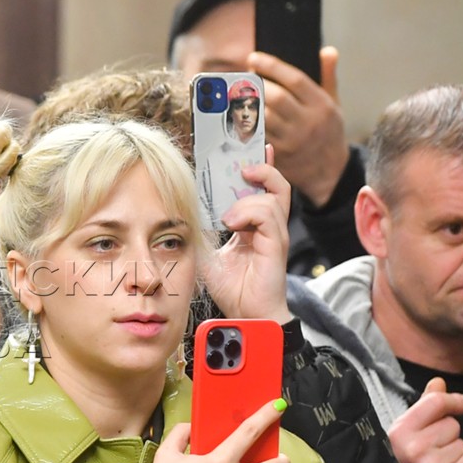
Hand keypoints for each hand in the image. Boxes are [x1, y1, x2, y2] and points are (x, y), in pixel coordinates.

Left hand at [202, 153, 292, 324]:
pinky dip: (248, 213)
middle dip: (262, 166)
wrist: (246, 314)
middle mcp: (269, 225)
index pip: (262, 188)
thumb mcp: (208, 251)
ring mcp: (275, 233)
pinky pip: (268, 214)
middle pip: (275, 183)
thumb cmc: (232, 286)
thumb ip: (202, 230)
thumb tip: (184, 210)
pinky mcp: (277, 244)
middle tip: (244, 164)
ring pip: (271, 195)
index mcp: (254, 224)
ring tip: (227, 217)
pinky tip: (232, 224)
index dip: (260, 166)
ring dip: (246, 199)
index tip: (252, 147)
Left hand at [248, 48, 348, 206]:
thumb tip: (327, 51)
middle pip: (276, 97)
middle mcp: (307, 122)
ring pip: (263, 117)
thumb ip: (328, 76)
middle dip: (256, 84)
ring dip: (246, 104)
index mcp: (321, 105)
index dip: (271, 66)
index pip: (294, 79)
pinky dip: (245, 123)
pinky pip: (257, 135)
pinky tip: (237, 114)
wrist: (329, 171)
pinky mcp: (279, 154)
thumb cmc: (328, 131)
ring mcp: (292, 140)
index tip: (254, 57)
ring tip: (237, 93)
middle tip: (244, 77)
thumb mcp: (334, 103)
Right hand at [387, 377, 462, 462]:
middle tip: (431, 454)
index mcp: (399, 433)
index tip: (461, 405)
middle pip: (452, 425)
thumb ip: (422, 410)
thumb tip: (438, 383)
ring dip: (455, 455)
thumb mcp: (399, 439)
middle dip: (447, 437)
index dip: (453, 401)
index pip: (435, 403)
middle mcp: (416, 447)